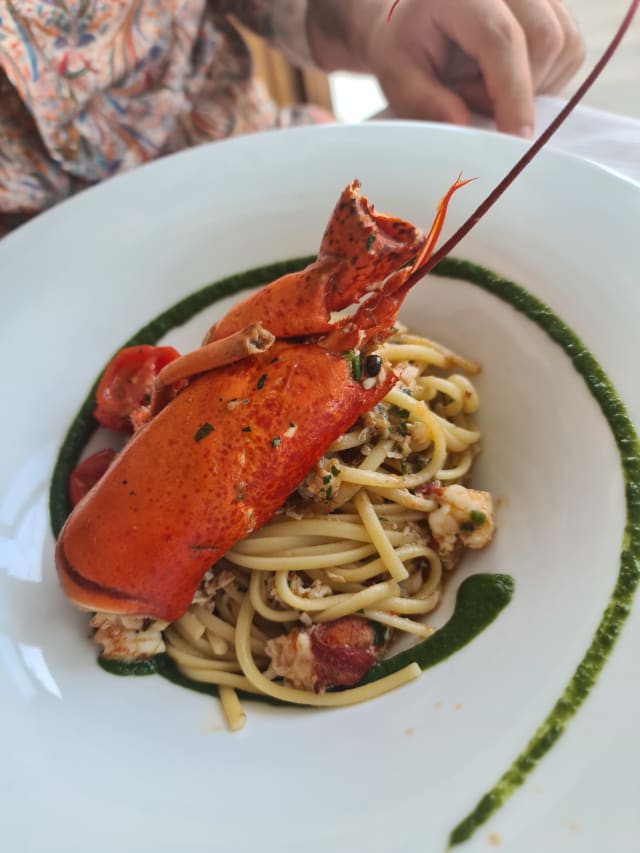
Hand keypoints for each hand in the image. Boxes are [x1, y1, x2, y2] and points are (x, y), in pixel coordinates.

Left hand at [308, 0, 584, 136]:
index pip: (501, 38)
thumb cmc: (404, 43)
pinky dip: (543, 77)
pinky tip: (505, 75)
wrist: (413, 15)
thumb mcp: (396, 74)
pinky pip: (568, 49)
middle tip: (469, 97)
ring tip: (483, 84)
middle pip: (545, 40)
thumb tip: (464, 129)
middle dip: (518, 89)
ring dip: (532, 84)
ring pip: (564, 45)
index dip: (513, 93)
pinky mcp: (554, 5)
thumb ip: (424, 101)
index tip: (516, 139)